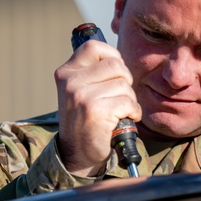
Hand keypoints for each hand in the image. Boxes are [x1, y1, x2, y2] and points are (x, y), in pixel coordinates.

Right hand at [54, 38, 141, 176]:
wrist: (77, 154)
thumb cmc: (84, 120)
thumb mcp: (79, 91)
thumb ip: (92, 73)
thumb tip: (118, 58)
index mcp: (66, 73)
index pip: (93, 47)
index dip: (112, 55)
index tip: (116, 72)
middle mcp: (71, 82)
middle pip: (115, 65)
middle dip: (126, 80)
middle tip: (120, 96)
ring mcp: (81, 96)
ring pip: (124, 85)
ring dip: (130, 99)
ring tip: (120, 111)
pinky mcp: (95, 111)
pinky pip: (128, 102)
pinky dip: (134, 112)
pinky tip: (124, 119)